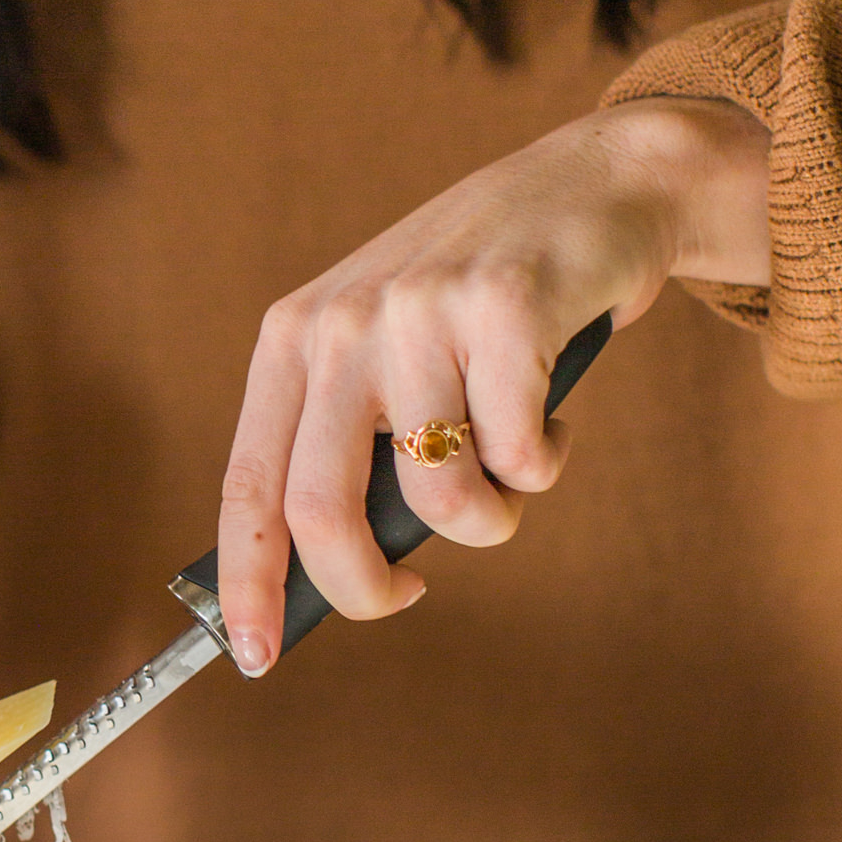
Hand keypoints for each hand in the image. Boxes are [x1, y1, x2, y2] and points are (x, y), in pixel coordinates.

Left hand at [217, 95, 770, 669]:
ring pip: (441, 497)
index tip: (254, 657)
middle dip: (367, 586)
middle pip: (322, 509)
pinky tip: (552, 416)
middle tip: (410, 591)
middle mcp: (343, 322)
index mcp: (294, 338)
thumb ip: (351, 444)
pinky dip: (545, 464)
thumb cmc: (481, 301)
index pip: (248, 484)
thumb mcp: (387, 350)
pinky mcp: (505, 309)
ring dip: (489, 518)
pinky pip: (522, 459)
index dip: (247, 582)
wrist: (593, 184)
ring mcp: (421, 312)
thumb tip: (327, 582)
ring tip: (510, 472)